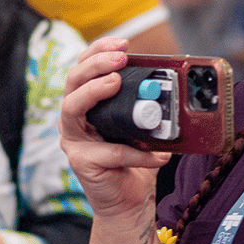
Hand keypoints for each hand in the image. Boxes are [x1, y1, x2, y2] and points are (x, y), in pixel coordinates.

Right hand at [59, 37, 169, 217]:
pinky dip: (137, 152)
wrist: (130, 200)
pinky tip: (159, 155)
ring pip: (73, 108)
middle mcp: (73, 119)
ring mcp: (73, 141)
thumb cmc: (134, 160)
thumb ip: (145, 105)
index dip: (98, 51)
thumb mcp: (141, 125)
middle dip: (95, 64)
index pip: (82, 68)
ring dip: (95, 91)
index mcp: (86, 104)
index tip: (123, 43)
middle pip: (72, 81)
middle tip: (120, 59)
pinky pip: (110, 151)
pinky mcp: (81, 162)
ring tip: (116, 82)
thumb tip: (172, 83)